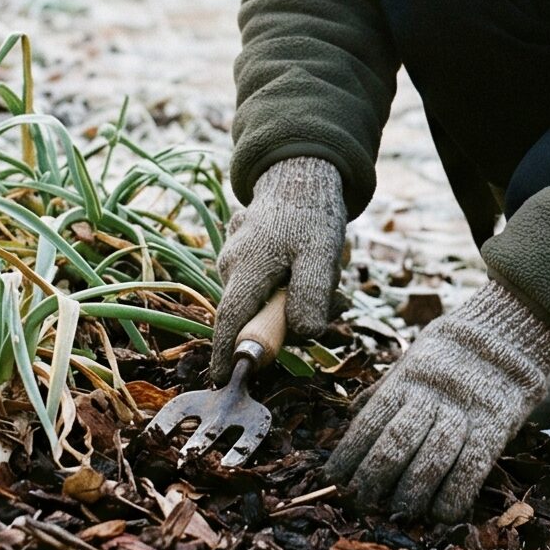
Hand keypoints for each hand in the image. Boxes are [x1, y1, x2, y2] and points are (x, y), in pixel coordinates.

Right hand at [209, 157, 346, 382]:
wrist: (302, 170)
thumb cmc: (312, 215)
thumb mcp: (322, 257)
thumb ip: (312, 297)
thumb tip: (303, 335)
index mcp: (245, 268)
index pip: (229, 321)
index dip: (225, 352)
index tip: (221, 379)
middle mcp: (231, 264)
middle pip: (251, 313)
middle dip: (284, 319)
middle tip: (329, 298)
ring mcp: (233, 255)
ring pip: (259, 296)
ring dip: (290, 297)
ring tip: (323, 271)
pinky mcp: (242, 251)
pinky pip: (261, 280)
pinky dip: (285, 282)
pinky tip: (307, 263)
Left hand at [329, 281, 549, 522]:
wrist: (504, 335)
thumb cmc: (448, 356)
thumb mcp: (411, 362)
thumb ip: (384, 390)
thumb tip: (349, 416)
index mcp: (406, 381)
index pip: (371, 420)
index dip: (350, 452)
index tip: (333, 478)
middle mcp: (431, 397)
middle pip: (398, 441)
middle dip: (375, 475)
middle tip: (360, 501)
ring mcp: (464, 413)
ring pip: (433, 456)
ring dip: (413, 490)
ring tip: (399, 512)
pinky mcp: (494, 427)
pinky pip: (473, 465)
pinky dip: (456, 493)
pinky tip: (442, 513)